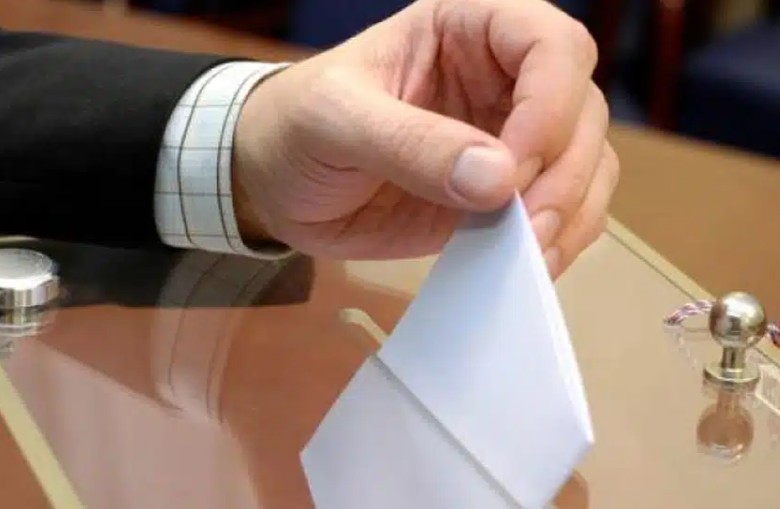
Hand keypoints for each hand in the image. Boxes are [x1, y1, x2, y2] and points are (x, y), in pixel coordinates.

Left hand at [232, 0, 618, 276]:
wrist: (275, 184)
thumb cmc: (295, 126)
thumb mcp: (334, 119)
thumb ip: (409, 143)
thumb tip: (498, 179)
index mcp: (465, 31)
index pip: (549, 44)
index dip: (551, 103)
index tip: (514, 165)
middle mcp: (501, 81)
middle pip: (583, 110)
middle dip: (564, 172)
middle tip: (526, 225)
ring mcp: (507, 142)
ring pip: (587, 164)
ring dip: (572, 211)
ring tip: (531, 254)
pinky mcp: (501, 198)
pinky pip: (560, 212)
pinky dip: (560, 240)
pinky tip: (530, 264)